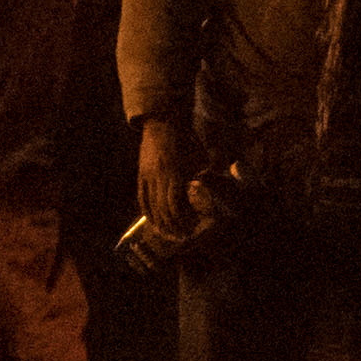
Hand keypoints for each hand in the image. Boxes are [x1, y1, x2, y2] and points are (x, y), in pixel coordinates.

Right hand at [123, 114, 207, 265]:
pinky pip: (142, 200)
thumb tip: (219, 187)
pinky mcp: (141, 176)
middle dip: (174, 226)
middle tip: (184, 236)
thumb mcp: (201, 156)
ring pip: (152, 207)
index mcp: (175, 172)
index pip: (176, 204)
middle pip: (164, 210)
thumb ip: (208, 173)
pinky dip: (148, 214)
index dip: (183, 219)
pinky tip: (154, 224)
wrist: (162, 124)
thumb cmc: (185, 139)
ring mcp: (148, 177)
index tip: (192, 226)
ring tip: (170, 235)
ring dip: (161, 224)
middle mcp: (159, 177)